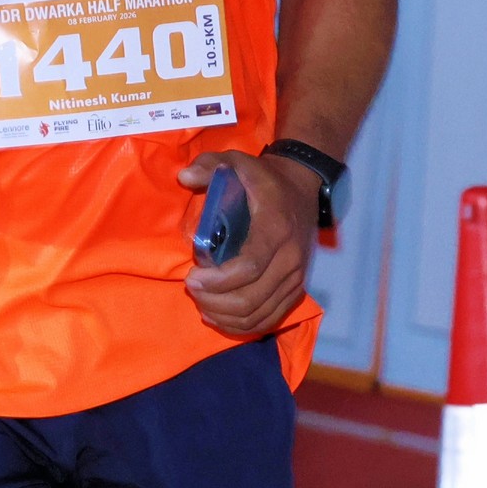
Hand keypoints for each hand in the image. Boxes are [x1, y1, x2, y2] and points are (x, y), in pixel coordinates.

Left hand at [179, 149, 320, 335]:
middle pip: (251, 298)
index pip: (249, 267)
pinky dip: (241, 326)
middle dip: (214, 301)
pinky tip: (218, 316)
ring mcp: (296, 278)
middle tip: (191, 288)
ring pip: (259, 315)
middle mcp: (291, 258)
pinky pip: (269, 320)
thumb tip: (184, 178)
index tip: (191, 277)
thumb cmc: (263, 178)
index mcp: (275, 229)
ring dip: (224, 316)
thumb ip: (209, 165)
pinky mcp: (296, 290)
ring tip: (201, 302)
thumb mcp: (237, 162)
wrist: (302, 187)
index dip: (217, 281)